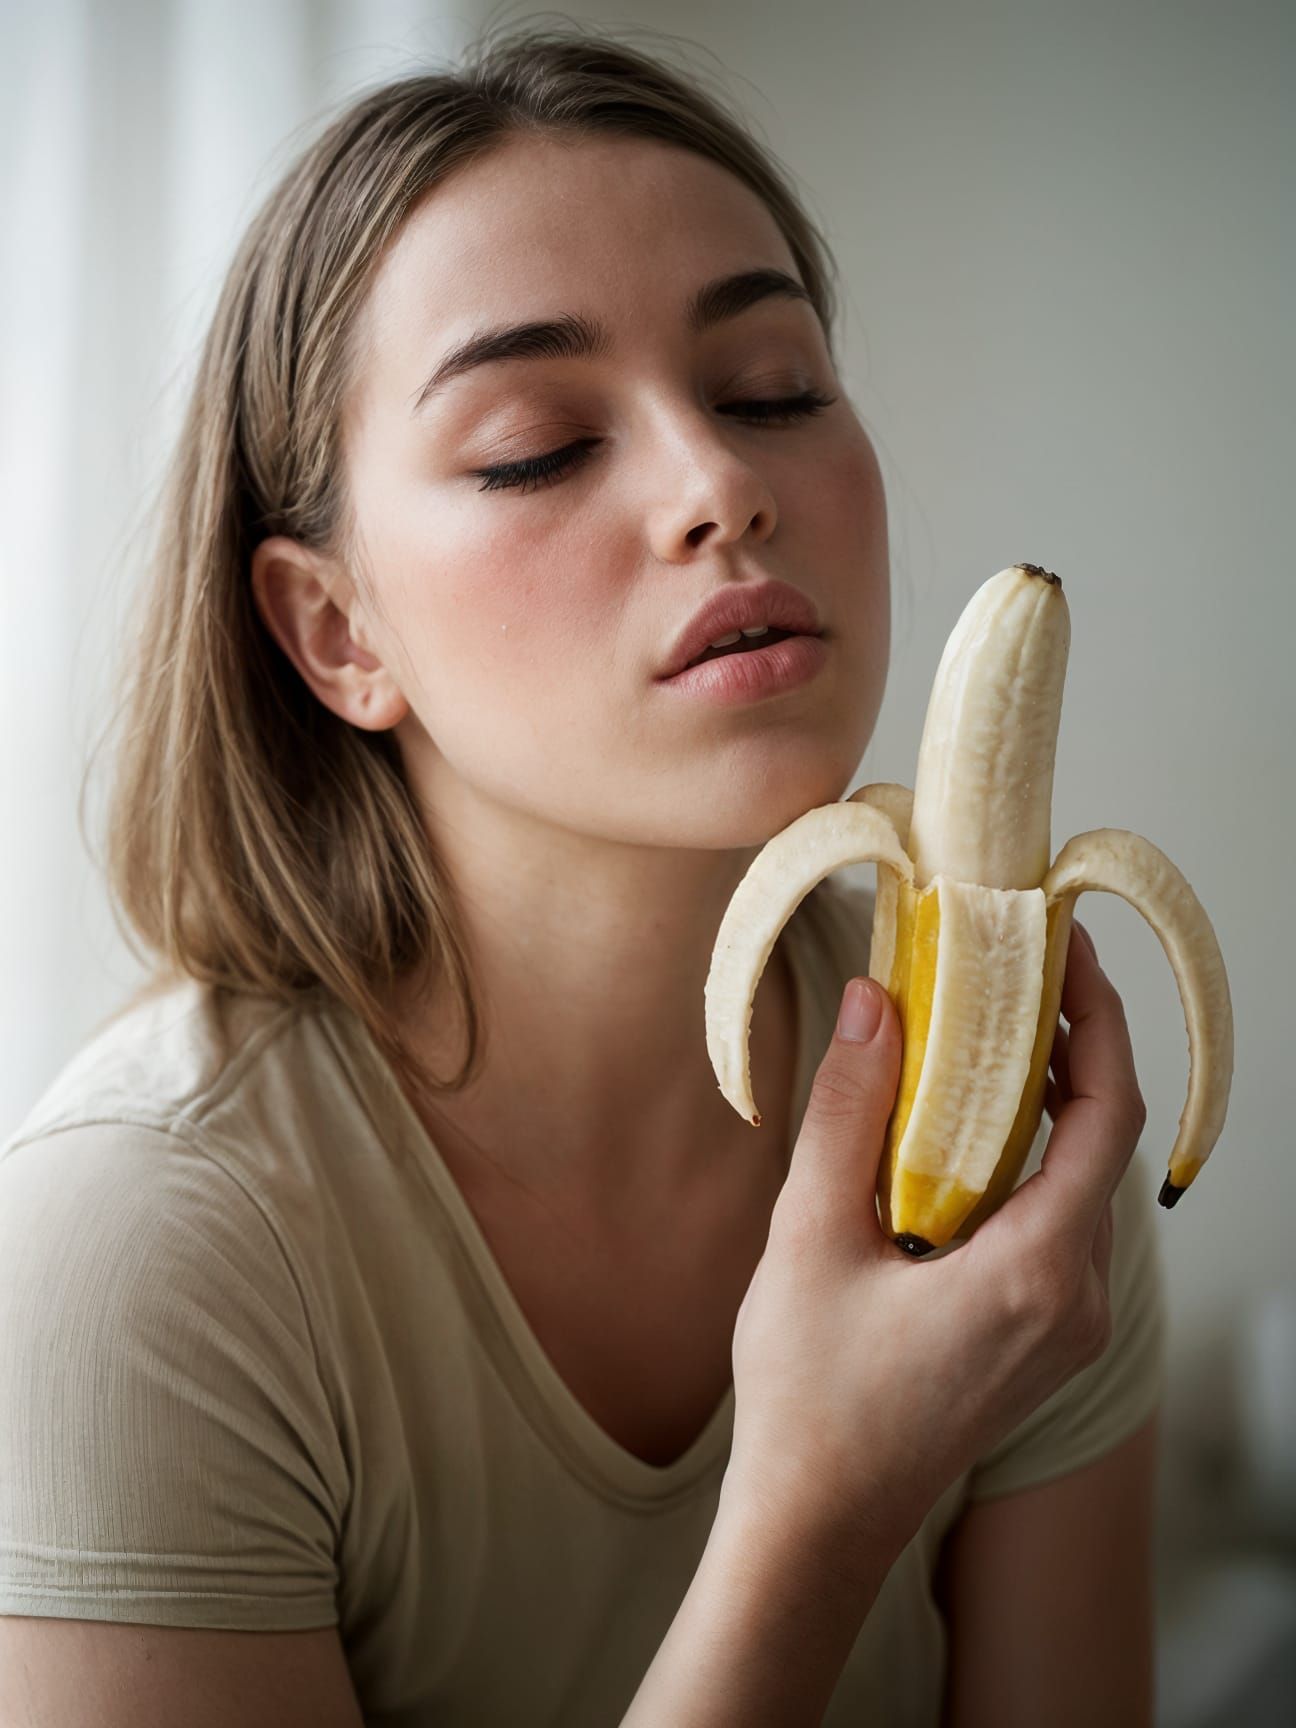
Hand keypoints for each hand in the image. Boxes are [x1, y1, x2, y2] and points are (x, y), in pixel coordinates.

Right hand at [724, 918, 1146, 1561]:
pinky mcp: (1042, 1340)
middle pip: (1107, 1142)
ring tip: (991, 1032)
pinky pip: (1061, 1222)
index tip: (1065, 948)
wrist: (817, 1520)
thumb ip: (849, 1112)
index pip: (1109, 1113)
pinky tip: (974, 1128)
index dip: (1098, 1019)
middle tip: (1019, 972)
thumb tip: (876, 1001)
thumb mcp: (811, 1237)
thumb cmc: (809, 1394)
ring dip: (1051, 1102)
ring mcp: (1066, 1327)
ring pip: (1084, 1183)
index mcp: (1035, 1272)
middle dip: (1074, 1047)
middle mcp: (1074, 1300)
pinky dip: (1032, 1158)